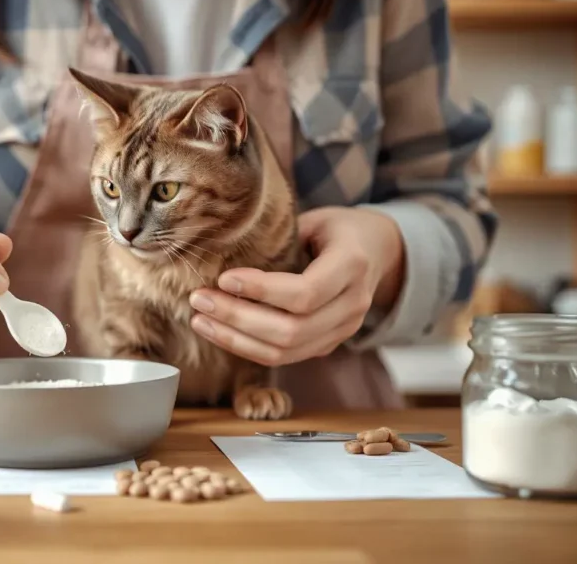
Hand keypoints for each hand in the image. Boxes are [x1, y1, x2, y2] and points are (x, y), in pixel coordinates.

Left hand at [187, 206, 403, 365]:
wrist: (377, 252)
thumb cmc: (338, 229)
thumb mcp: (316, 219)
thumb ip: (281, 235)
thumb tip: (222, 245)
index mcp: (352, 265)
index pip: (304, 292)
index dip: (261, 290)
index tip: (223, 278)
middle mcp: (353, 304)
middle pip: (291, 329)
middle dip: (237, 318)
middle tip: (199, 299)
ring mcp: (343, 330)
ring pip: (284, 351)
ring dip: (235, 339)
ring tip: (199, 319)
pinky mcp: (327, 345)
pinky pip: (283, 356)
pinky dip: (246, 347)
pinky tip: (218, 331)